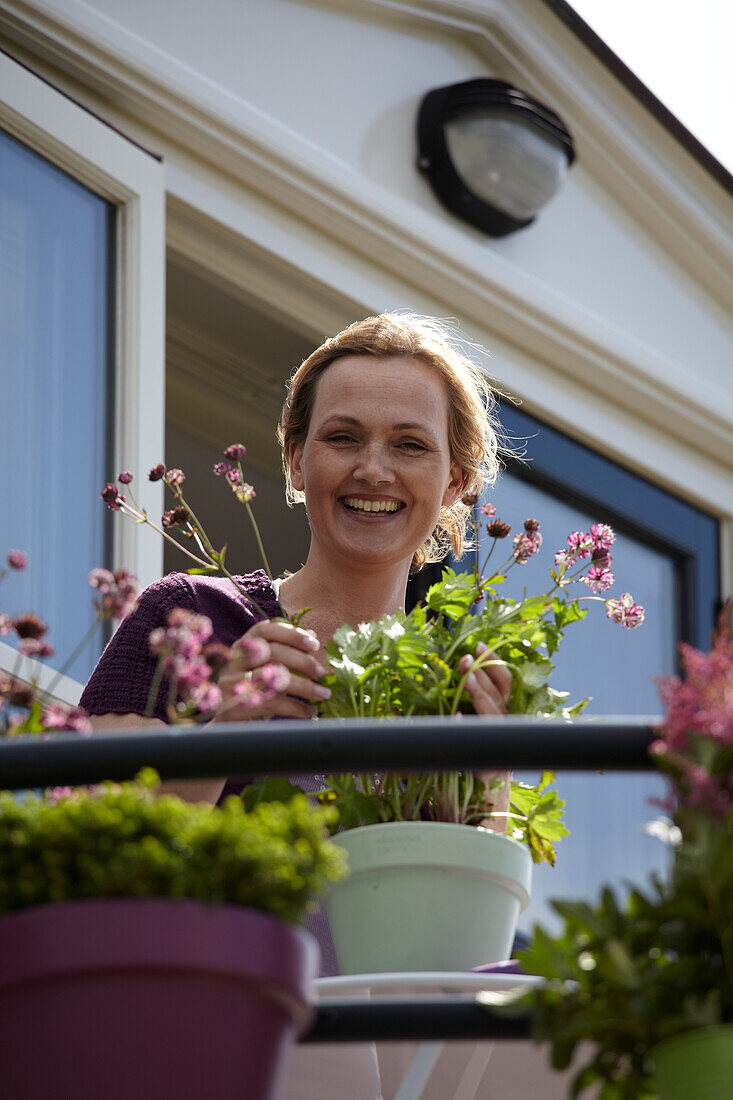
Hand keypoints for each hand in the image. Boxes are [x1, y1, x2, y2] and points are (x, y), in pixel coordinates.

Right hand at [215, 620, 330, 721]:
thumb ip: (287, 652)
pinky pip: (271, 703)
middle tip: (322, 673)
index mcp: (242, 647)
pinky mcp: (234, 707)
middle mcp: (233, 661)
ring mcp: (230, 683)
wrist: (227, 728)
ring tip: (323, 693)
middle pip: (273, 652)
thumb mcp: (268, 671)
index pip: (265, 630)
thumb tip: (312, 635)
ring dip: (304, 686)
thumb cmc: (251, 694)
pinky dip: (295, 707)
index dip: (291, 634)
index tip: (314, 644)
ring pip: (274, 678)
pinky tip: (309, 711)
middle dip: (303, 661)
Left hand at [459, 642, 511, 832]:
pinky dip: (464, 728)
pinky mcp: (489, 764)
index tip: (478, 644)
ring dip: (479, 695)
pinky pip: (476, 743)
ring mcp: (501, 745)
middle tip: (466, 658)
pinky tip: (454, 717)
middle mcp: (509, 726)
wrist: (485, 800)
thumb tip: (459, 667)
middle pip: (501, 693)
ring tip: (465, 680)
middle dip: (484, 673)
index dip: (494, 661)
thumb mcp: (481, 724)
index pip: (507, 681)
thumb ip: (477, 700)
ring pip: (493, 714)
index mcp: (508, 712)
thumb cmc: (479, 754)